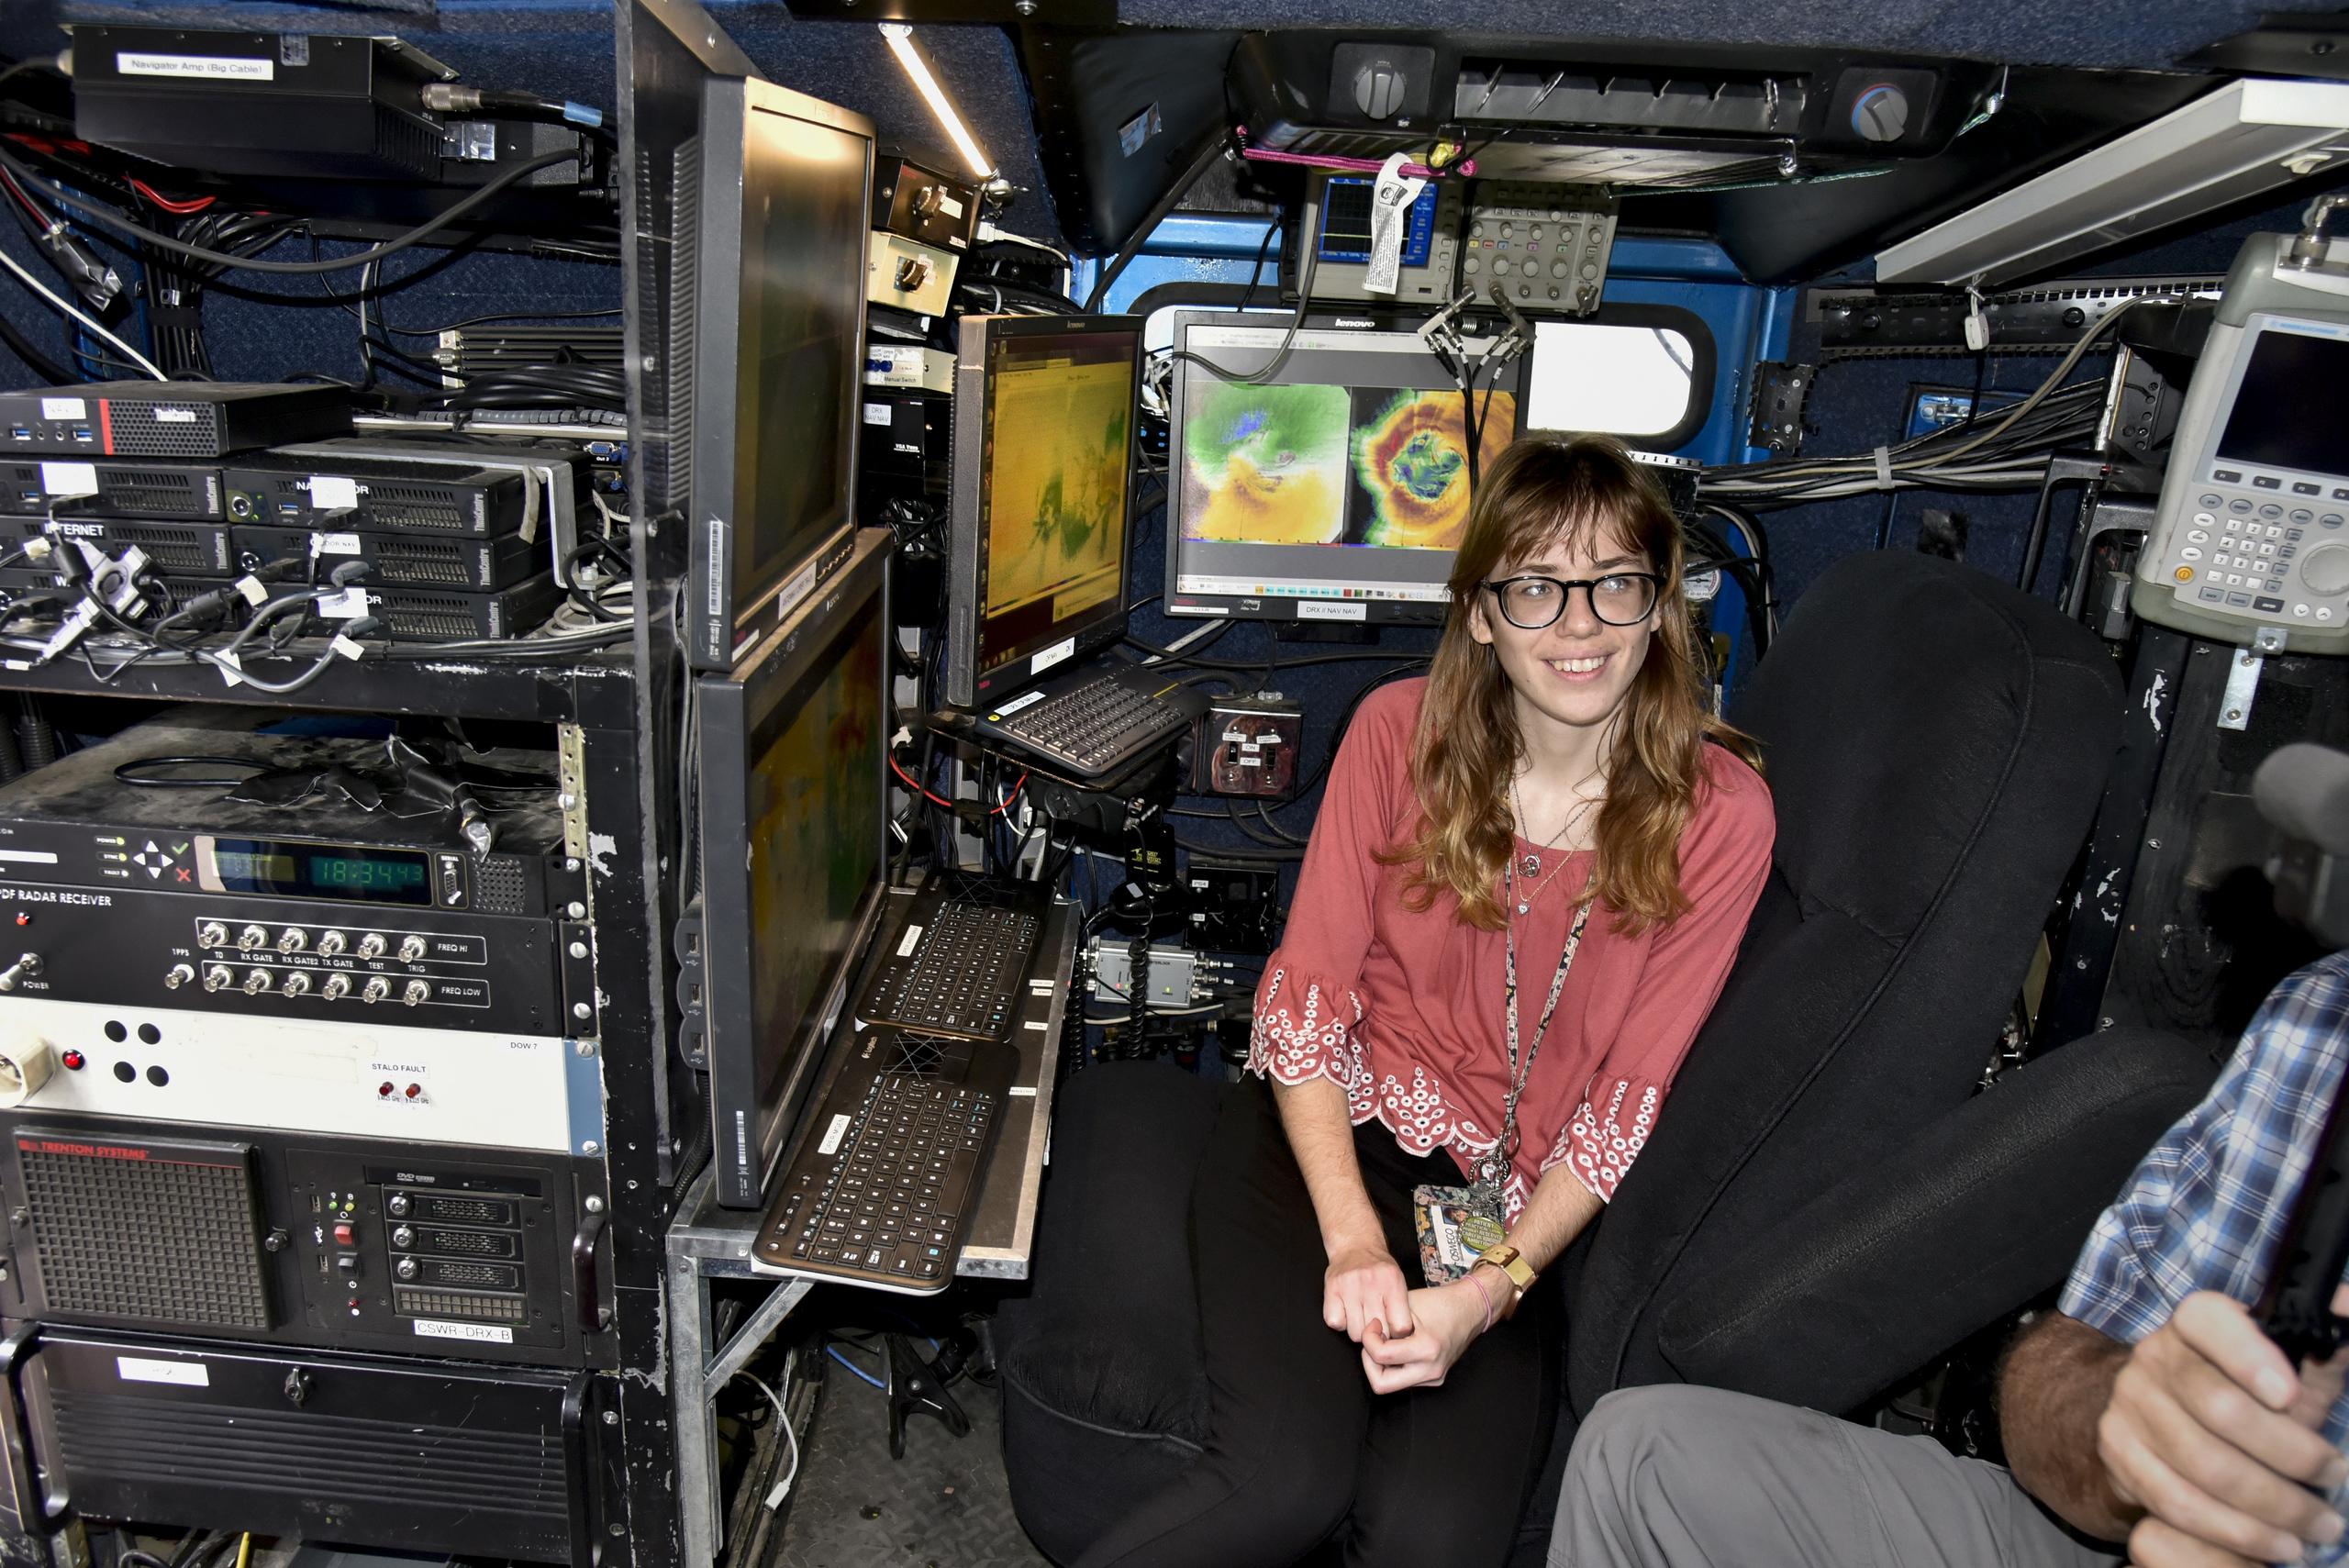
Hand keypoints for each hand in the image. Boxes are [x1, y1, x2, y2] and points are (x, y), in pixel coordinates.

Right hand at [1323, 1243, 1412, 1343]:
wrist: (1356, 1244)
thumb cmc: (1379, 1268)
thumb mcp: (1398, 1281)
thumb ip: (1400, 1307)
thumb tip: (1400, 1339)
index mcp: (1393, 1282)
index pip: (1401, 1327)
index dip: (1398, 1333)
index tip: (1394, 1327)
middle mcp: (1371, 1284)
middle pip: (1377, 1332)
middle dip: (1378, 1331)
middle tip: (1376, 1320)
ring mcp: (1349, 1286)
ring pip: (1355, 1332)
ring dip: (1358, 1328)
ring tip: (1361, 1314)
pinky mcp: (1331, 1289)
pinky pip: (1336, 1323)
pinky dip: (1341, 1322)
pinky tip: (1346, 1310)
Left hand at [1360, 1276, 1488, 1393]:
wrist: (1469, 1310)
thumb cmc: (1439, 1302)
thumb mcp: (1406, 1303)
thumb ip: (1385, 1320)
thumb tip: (1366, 1336)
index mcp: (1426, 1349)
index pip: (1381, 1357)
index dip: (1369, 1339)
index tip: (1374, 1324)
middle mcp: (1431, 1369)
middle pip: (1381, 1384)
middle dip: (1369, 1361)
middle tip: (1373, 1341)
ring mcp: (1434, 1378)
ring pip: (1391, 1385)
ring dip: (1380, 1365)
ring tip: (1386, 1342)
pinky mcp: (1434, 1379)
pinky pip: (1403, 1380)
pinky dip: (1393, 1366)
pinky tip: (1398, 1347)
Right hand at [2098, 1290, 2348, 1566]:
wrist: (2161, 1419)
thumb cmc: (2245, 1392)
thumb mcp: (2287, 1365)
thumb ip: (2321, 1340)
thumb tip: (2348, 1305)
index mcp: (2195, 1325)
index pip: (2207, 1320)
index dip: (2246, 1354)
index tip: (2290, 1394)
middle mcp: (2153, 1358)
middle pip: (2217, 1407)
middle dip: (2290, 1454)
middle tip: (2335, 1480)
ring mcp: (2129, 1405)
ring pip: (2202, 1464)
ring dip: (2272, 1505)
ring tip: (2317, 1527)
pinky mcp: (2118, 1453)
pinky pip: (2177, 1502)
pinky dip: (2233, 1531)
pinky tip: (2273, 1542)